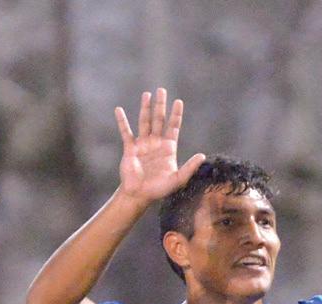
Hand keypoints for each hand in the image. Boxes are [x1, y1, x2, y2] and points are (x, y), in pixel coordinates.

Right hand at [114, 88, 205, 202]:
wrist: (139, 195)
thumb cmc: (159, 189)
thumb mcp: (178, 179)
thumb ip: (190, 167)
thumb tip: (202, 156)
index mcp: (168, 148)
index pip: (173, 127)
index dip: (176, 115)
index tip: (178, 101)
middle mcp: (156, 143)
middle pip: (159, 120)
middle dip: (161, 105)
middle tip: (162, 90)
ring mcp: (143, 144)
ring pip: (144, 122)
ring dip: (145, 108)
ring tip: (147, 94)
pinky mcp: (130, 148)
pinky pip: (126, 132)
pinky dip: (122, 121)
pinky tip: (119, 110)